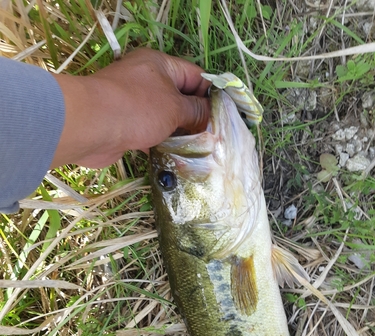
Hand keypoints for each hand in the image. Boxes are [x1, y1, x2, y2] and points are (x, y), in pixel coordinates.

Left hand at [51, 48, 210, 167]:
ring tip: (201, 148)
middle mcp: (147, 80)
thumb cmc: (137, 108)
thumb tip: (209, 115)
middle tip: (215, 136)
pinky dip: (163, 142)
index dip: (211, 94)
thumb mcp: (175, 107)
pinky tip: (177, 155)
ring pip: (165, 117)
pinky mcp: (125, 124)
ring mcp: (134, 103)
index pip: (194, 75)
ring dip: (180, 132)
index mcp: (160, 65)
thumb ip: (196, 111)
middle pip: (180, 97)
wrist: (91, 127)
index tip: (224, 114)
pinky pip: (151, 132)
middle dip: (196, 116)